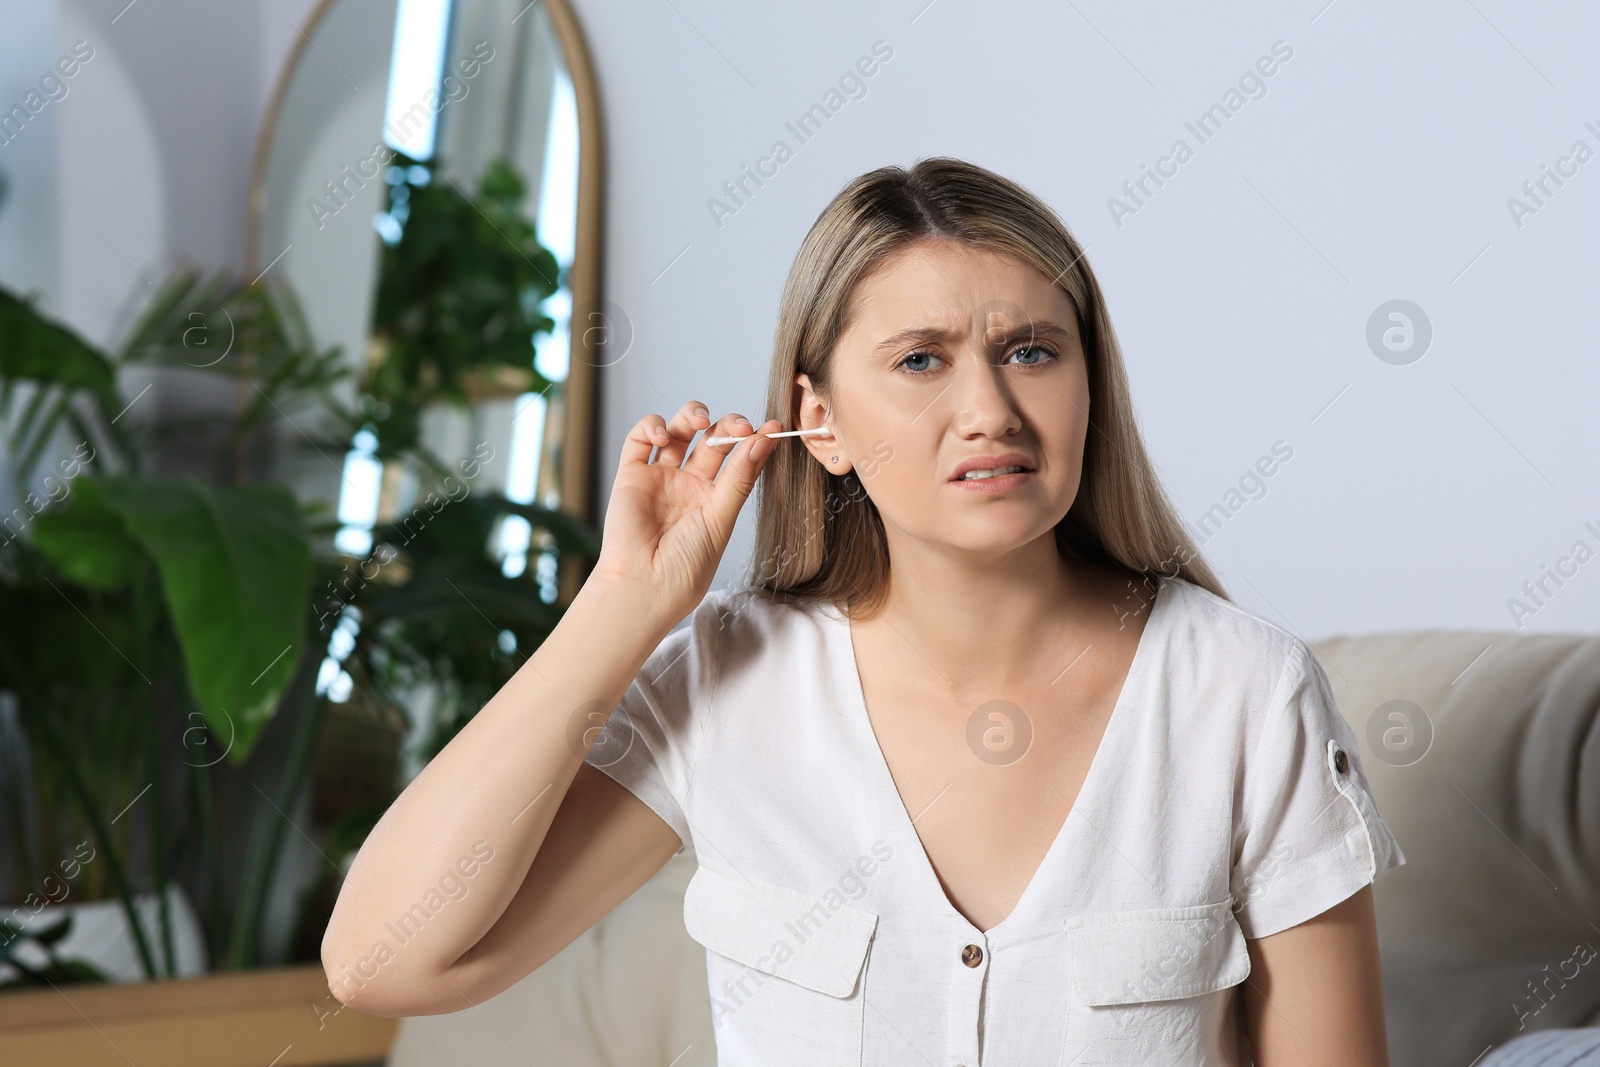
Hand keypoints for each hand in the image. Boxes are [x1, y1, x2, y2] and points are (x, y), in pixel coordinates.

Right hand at [588, 400, 782, 626]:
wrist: (644, 587)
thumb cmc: (684, 568)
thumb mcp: (721, 522)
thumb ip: (739, 480)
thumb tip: (763, 441)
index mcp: (714, 500)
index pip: (738, 460)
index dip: (755, 441)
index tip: (775, 429)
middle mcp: (688, 485)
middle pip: (711, 440)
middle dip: (729, 426)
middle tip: (741, 427)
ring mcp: (660, 478)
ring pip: (679, 431)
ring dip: (693, 415)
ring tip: (703, 421)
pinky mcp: (631, 475)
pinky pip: (640, 439)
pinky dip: (653, 426)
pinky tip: (665, 436)